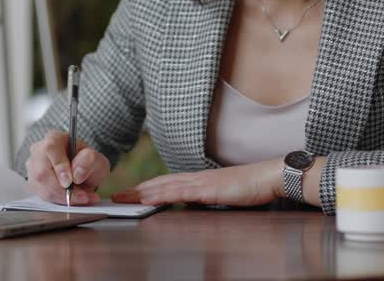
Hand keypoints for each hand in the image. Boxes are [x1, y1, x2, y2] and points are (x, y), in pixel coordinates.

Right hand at [25, 129, 108, 205]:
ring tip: (84, 198)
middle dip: (63, 189)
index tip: (70, 181)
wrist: (83, 174)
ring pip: (42, 187)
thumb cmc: (87, 163)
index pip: (50, 148)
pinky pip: (43, 196)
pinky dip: (60, 201)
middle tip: (82, 196)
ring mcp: (33, 168)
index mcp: (54, 138)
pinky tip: (74, 200)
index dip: (59, 166)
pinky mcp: (33, 183)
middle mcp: (39, 151)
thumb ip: (89, 161)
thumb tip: (77, 173)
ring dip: (64, 198)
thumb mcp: (96, 159)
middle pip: (42, 172)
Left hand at [111, 158, 282, 206]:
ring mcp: (200, 182)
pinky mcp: (207, 189)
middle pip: (158, 183)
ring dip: (142, 192)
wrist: (267, 177)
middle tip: (116, 196)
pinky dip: (161, 195)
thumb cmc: (249, 188)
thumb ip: (203, 200)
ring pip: (164, 186)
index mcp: (197, 180)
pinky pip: (180, 193)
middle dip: (136, 190)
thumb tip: (189, 206)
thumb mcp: (220, 196)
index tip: (128, 193)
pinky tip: (149, 200)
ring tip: (124, 198)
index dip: (145, 188)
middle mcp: (194, 178)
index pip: (165, 183)